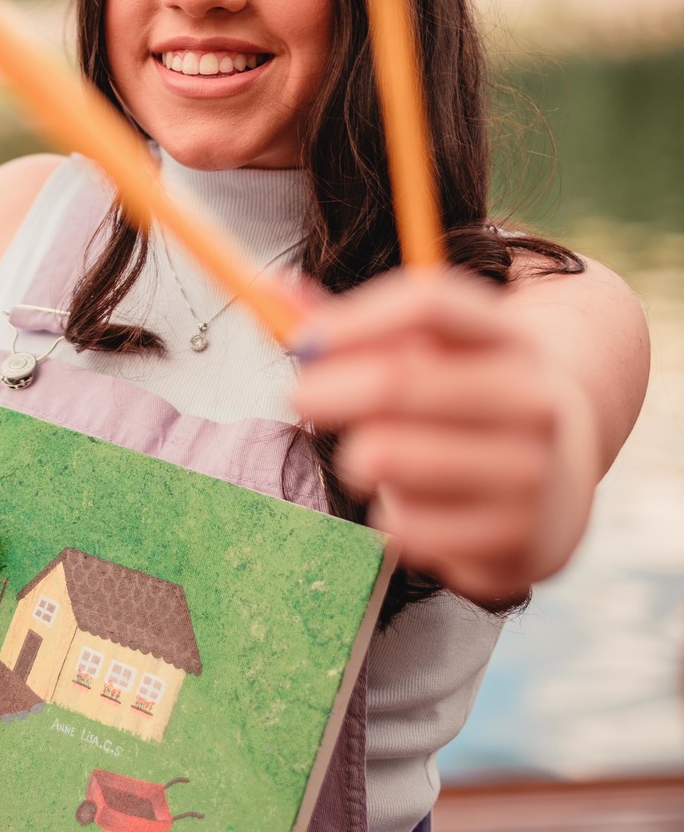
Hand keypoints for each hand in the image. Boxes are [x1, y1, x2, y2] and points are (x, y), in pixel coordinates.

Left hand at [291, 267, 601, 603]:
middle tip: (300, 396)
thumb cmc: (465, 402)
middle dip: (327, 390)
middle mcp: (533, 401)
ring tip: (381, 457)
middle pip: (397, 381)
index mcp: (512, 339)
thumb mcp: (431, 354)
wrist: (561, 483)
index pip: (429, 303)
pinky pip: (405, 527)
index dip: (355, 317)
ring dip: (360, 459)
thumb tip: (270, 289)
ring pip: (388, 458)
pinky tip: (420, 506)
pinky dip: (391, 517)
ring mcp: (531, 475)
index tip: (303, 339)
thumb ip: (353, 325)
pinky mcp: (515, 543)